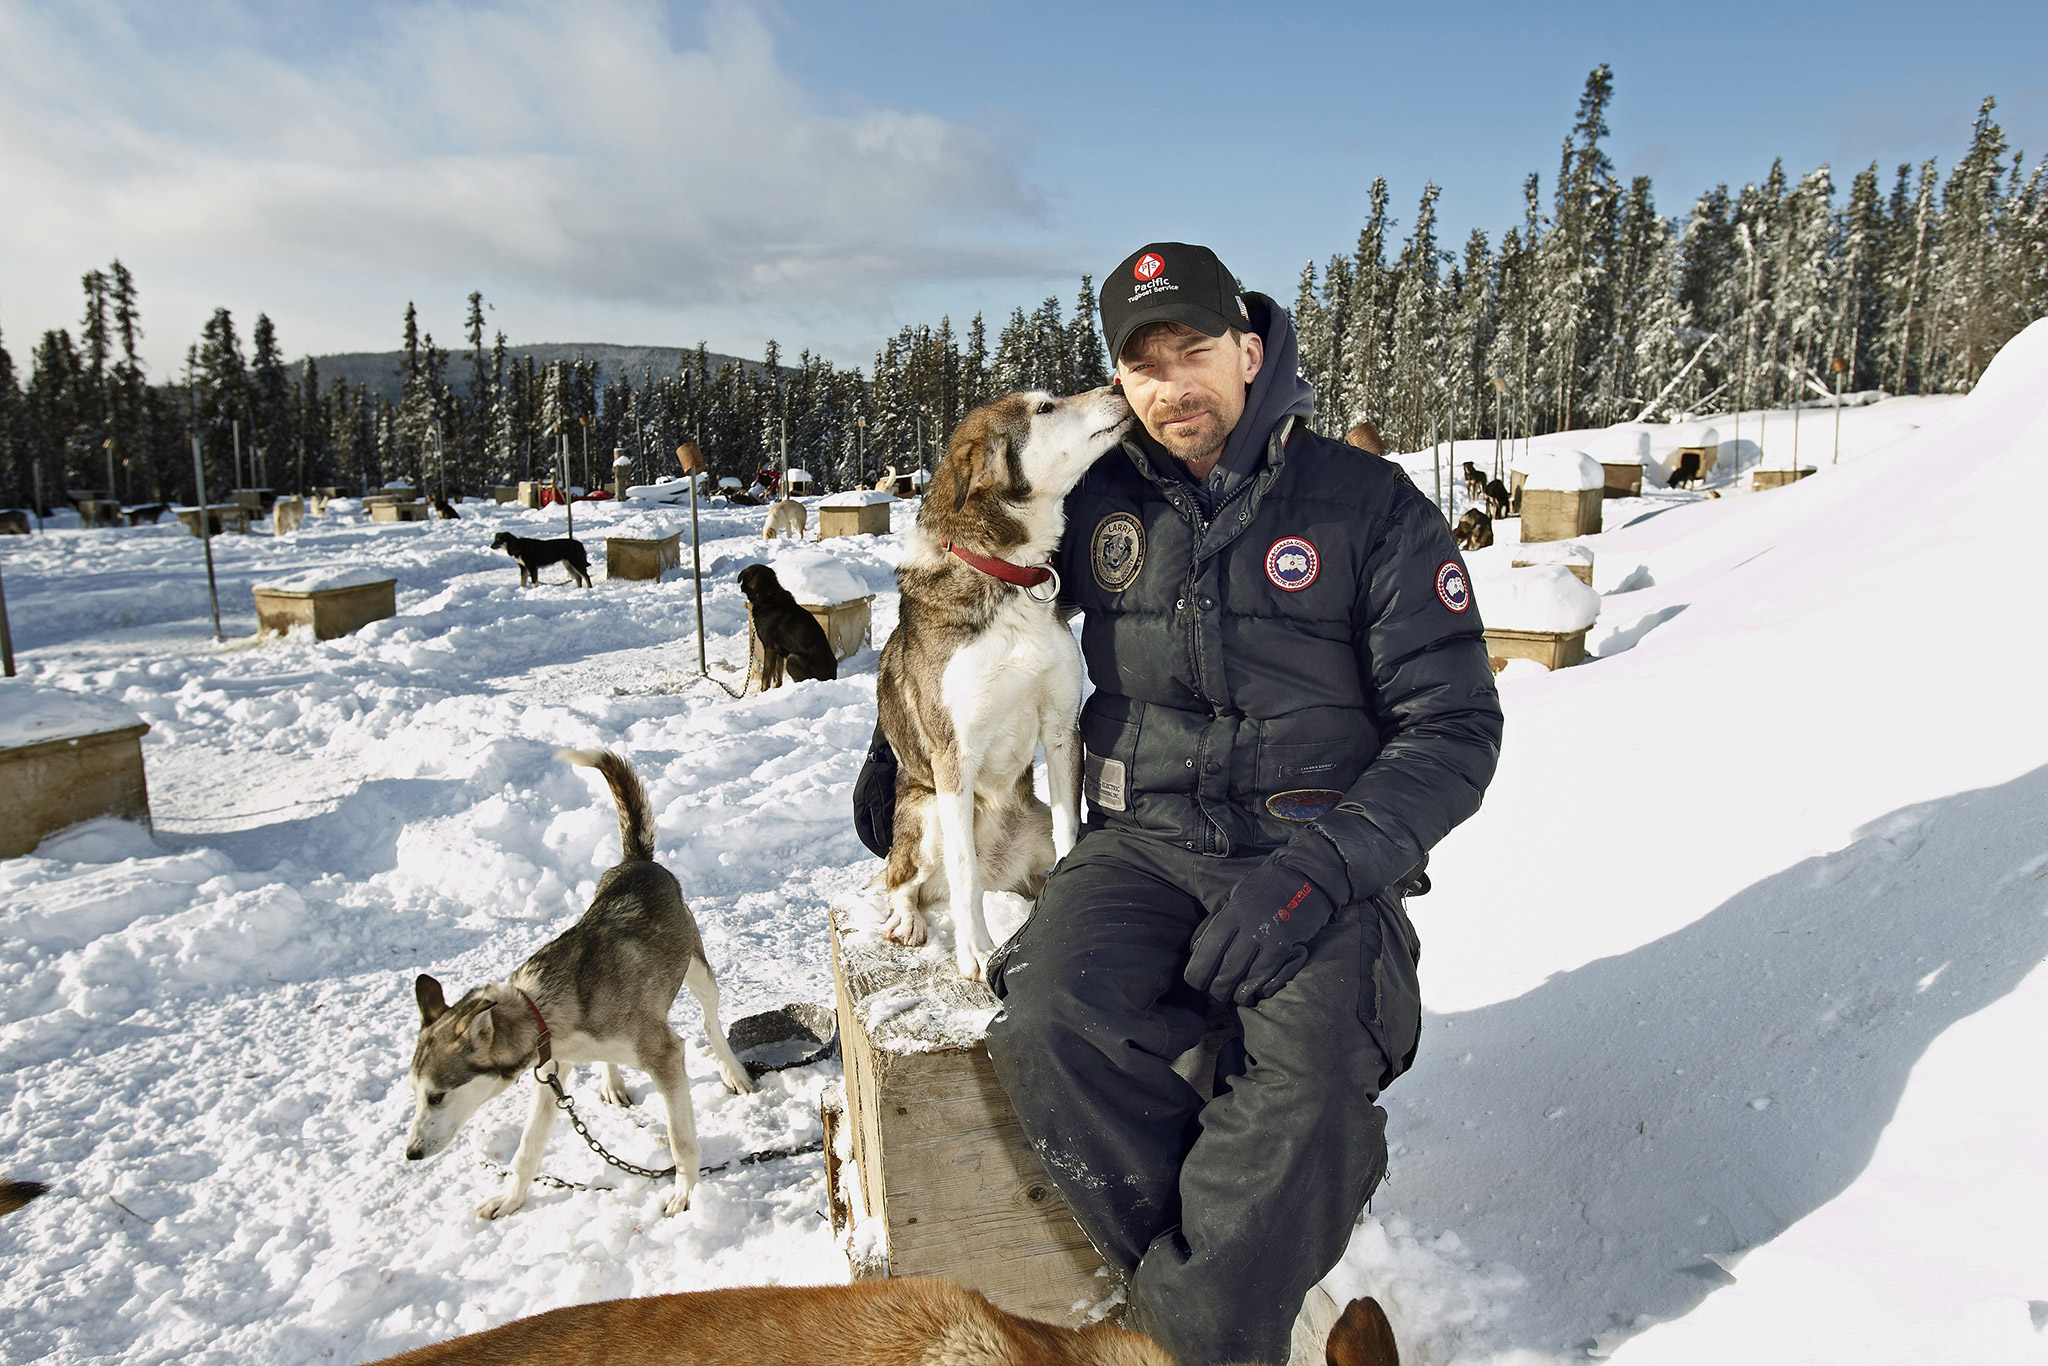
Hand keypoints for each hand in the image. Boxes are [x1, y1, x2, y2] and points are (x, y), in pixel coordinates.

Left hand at [1185, 854, 1334, 1004]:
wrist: (1305, 877)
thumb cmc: (1264, 888)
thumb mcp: (1232, 895)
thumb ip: (1212, 922)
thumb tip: (1194, 950)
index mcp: (1231, 913)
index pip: (1206, 952)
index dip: (1197, 975)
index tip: (1196, 982)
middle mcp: (1250, 926)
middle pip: (1226, 972)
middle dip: (1217, 991)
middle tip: (1216, 994)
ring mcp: (1272, 937)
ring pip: (1249, 980)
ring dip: (1239, 994)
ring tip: (1234, 996)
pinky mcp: (1290, 946)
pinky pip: (1272, 978)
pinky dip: (1261, 989)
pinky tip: (1256, 991)